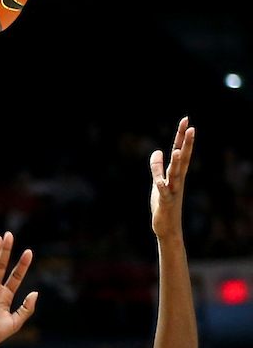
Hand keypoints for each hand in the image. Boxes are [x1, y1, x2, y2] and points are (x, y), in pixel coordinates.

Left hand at [150, 117, 193, 238]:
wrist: (167, 227)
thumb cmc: (163, 204)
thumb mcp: (157, 182)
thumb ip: (158, 167)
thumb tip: (157, 151)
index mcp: (176, 174)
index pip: (181, 151)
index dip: (182, 136)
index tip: (186, 120)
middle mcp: (177, 180)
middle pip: (183, 158)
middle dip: (186, 143)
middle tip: (191, 126)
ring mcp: (173, 190)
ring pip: (176, 175)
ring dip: (177, 163)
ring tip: (178, 150)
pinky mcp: (165, 202)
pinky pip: (163, 193)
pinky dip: (161, 187)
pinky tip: (158, 182)